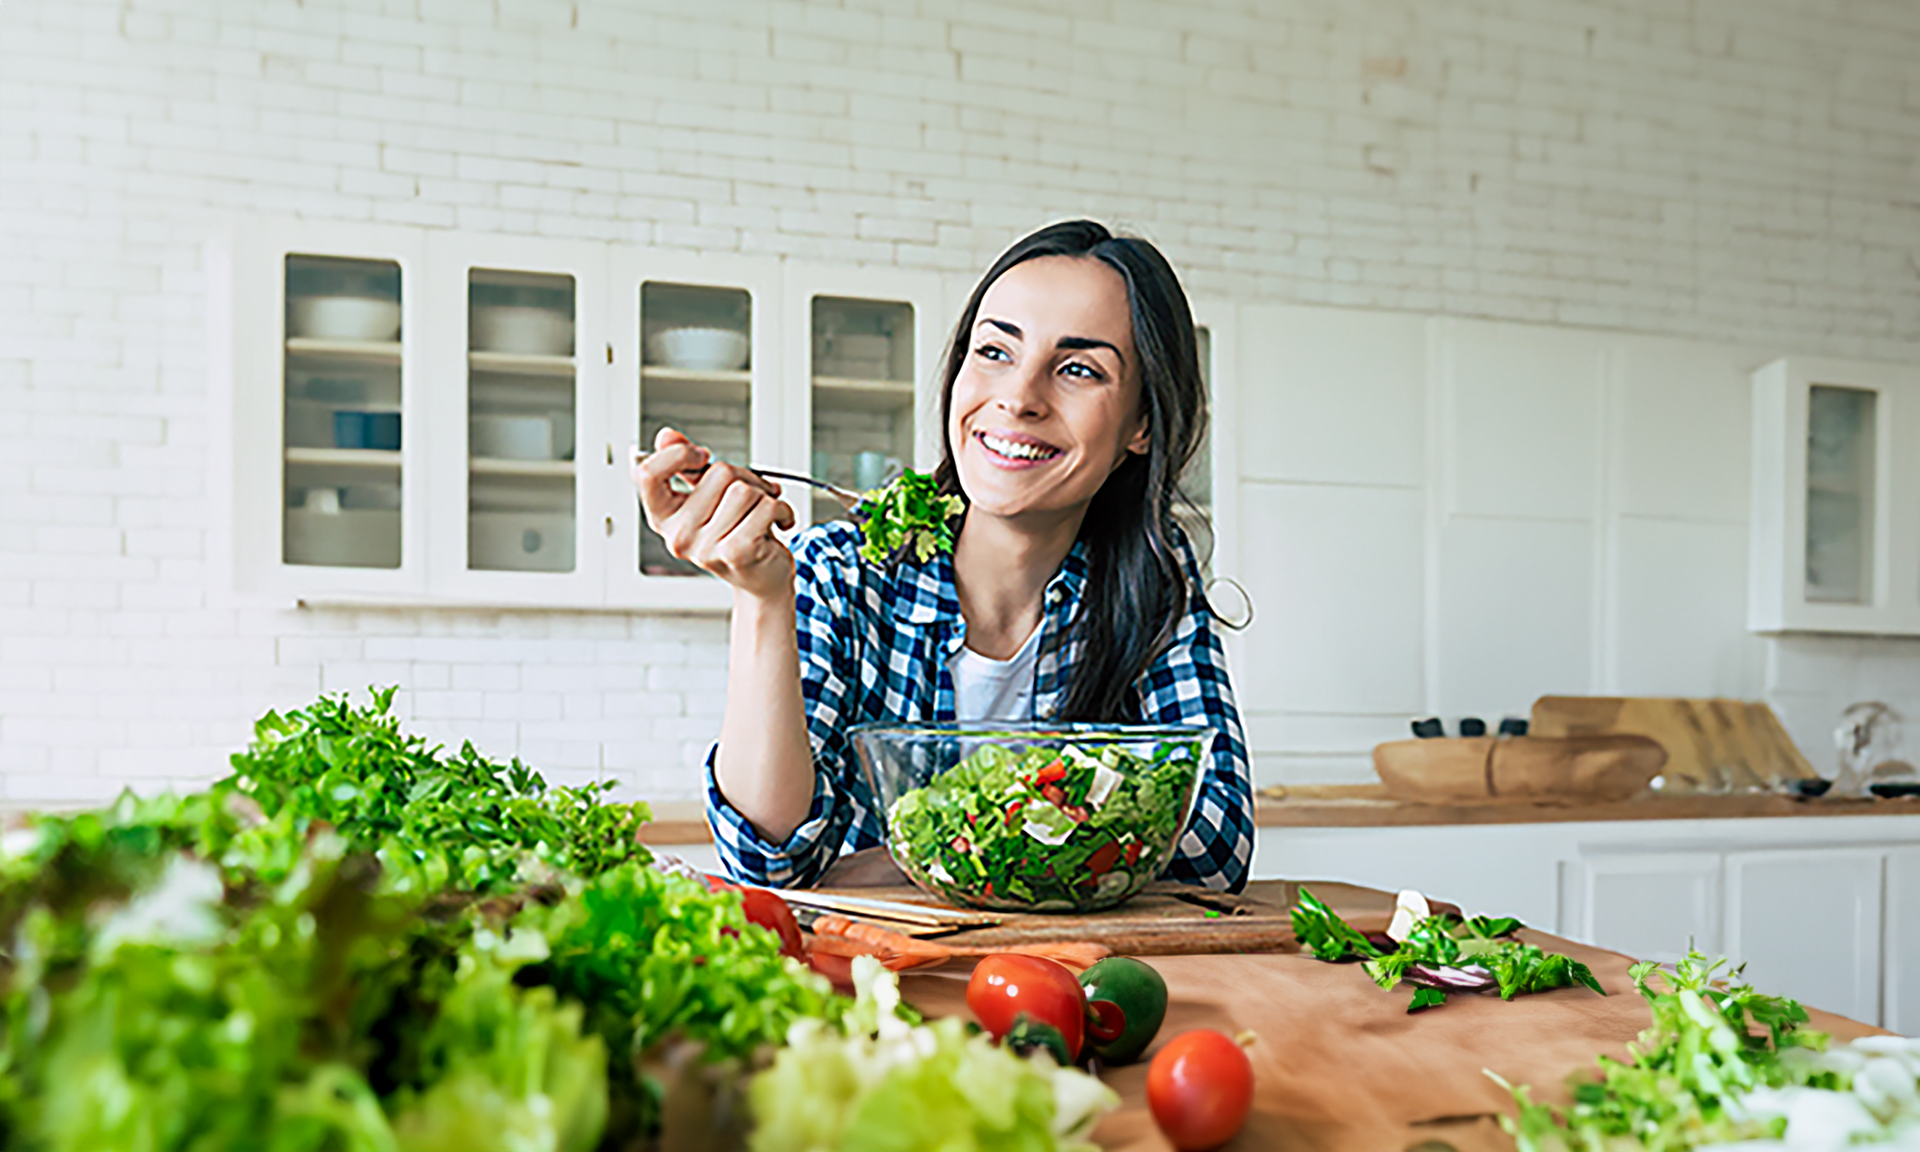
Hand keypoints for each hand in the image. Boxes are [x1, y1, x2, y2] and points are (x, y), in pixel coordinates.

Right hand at [632, 427, 795, 599]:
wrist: (762, 578)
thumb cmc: (735, 532)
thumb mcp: (708, 497)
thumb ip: (686, 466)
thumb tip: (666, 435)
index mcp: (663, 517)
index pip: (647, 475)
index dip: (677, 455)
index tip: (701, 456)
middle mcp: (677, 535)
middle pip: (717, 472)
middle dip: (745, 477)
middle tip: (751, 496)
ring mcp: (704, 548)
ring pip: (744, 490)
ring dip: (765, 495)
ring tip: (762, 513)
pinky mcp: (736, 553)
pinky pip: (766, 507)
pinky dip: (782, 510)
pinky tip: (778, 523)